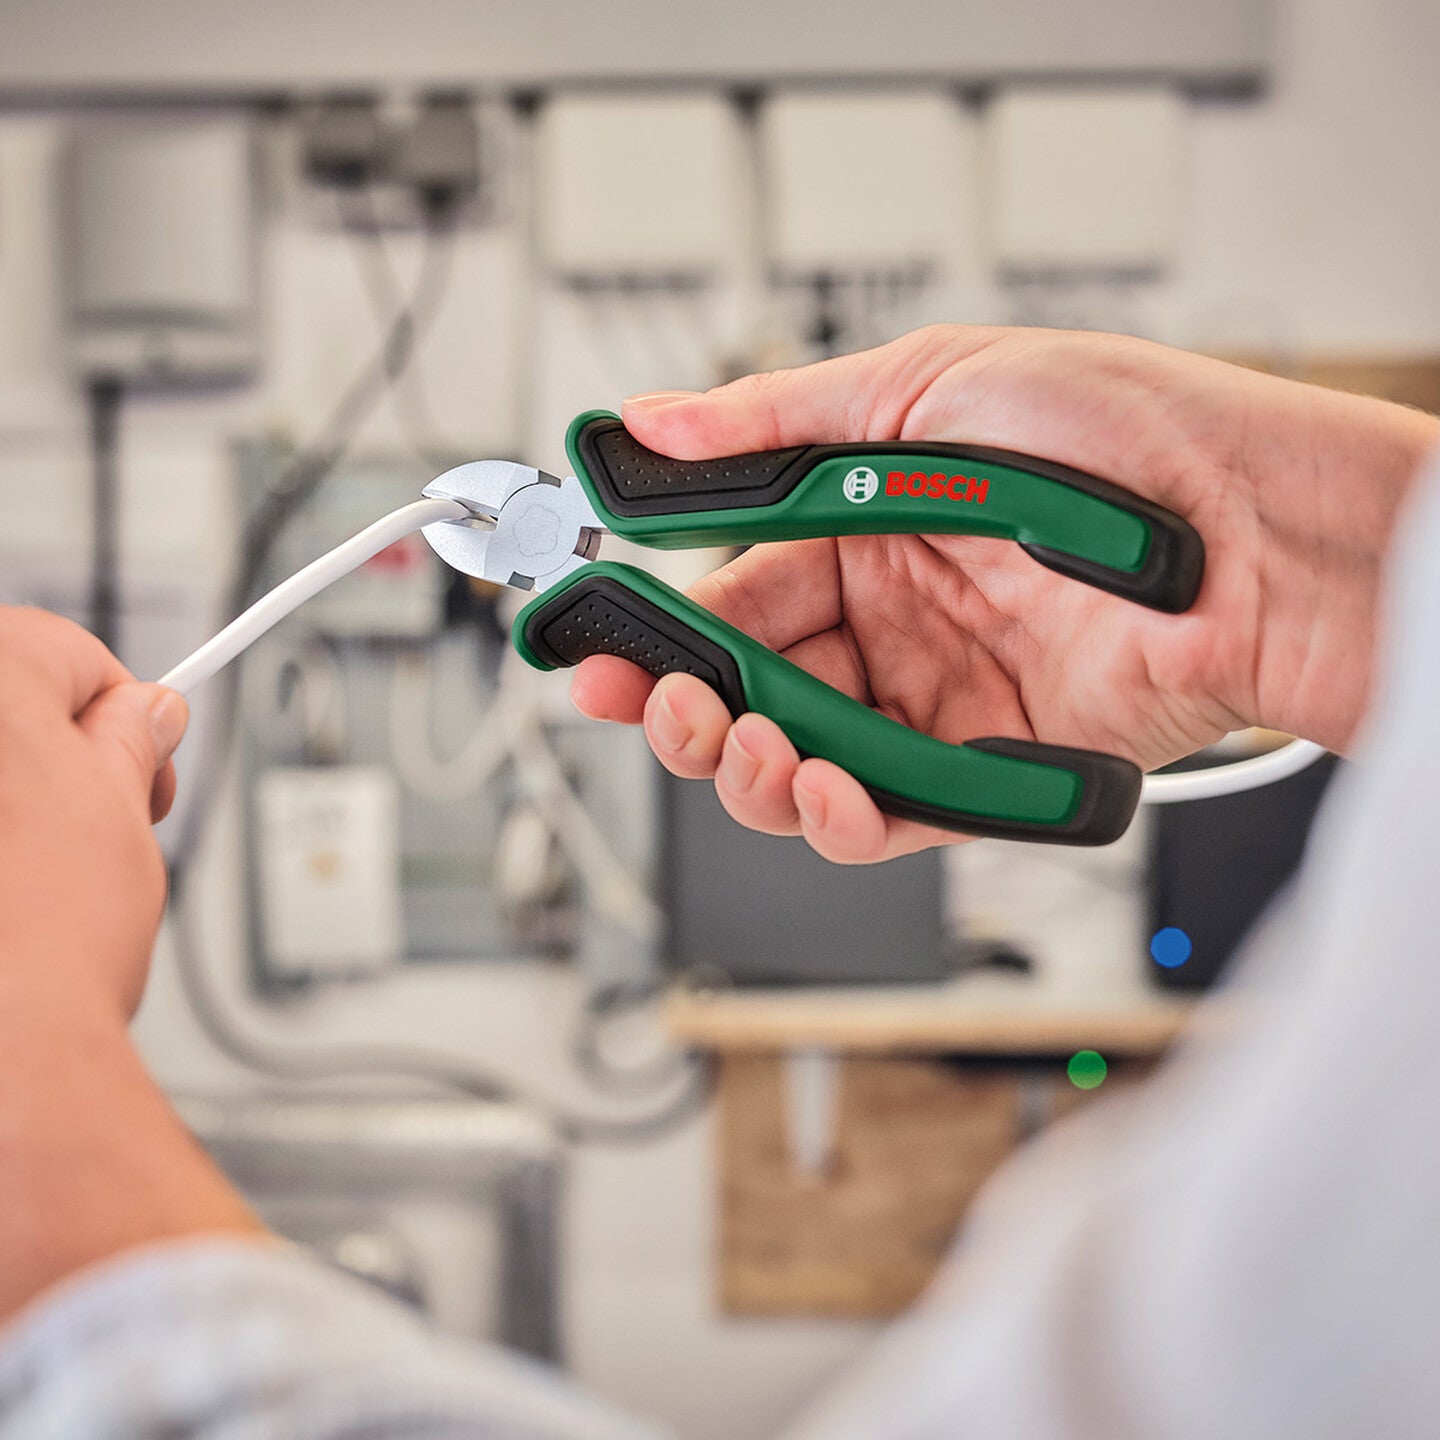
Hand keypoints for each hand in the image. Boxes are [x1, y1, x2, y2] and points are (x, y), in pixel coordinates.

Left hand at [0, 607, 185, 1018]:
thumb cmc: (44, 941)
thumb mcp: (123, 812)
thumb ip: (129, 740)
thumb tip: (143, 713)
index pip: (68, 656)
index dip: (119, 712)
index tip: (141, 753)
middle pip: (0, 708)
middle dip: (51, 751)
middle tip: (92, 816)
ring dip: (4, 805)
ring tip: (30, 872)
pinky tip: (0, 895)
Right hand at [572, 325, 1439, 862]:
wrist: (1245, 529)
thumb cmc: (1112, 433)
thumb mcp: (923, 384)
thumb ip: (773, 421)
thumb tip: (648, 425)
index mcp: (858, 533)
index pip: (730, 592)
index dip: (657, 624)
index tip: (595, 643)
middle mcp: (888, 623)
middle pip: (749, 690)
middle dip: (686, 709)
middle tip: (656, 702)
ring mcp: (931, 701)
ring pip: (797, 765)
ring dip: (747, 767)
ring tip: (742, 739)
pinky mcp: (982, 770)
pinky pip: (884, 815)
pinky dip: (837, 817)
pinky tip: (819, 786)